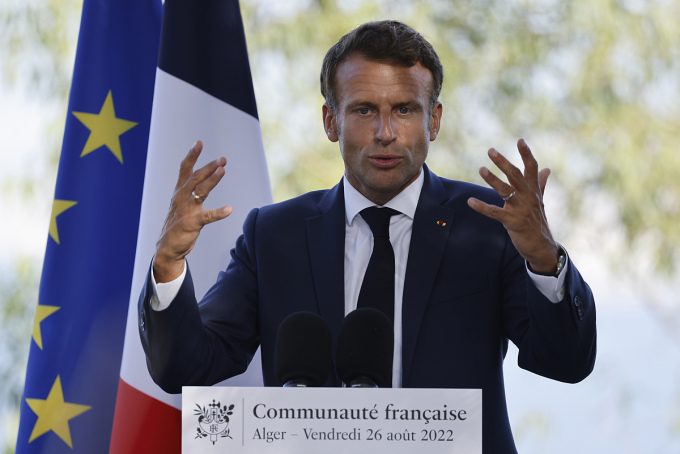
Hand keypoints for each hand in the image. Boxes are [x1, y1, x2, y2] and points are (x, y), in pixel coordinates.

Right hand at [153, 140, 231, 281]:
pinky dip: (219, 213)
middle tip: (222, 159)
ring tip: (222, 170)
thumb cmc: (177, 223)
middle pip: (195, 178)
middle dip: (208, 167)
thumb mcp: (182, 203)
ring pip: (200, 192)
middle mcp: (182, 198)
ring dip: (212, 180)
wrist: (167, 247)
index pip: (185, 169)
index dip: (192, 156)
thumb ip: (191, 189)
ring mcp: (186, 210)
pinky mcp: (192, 223)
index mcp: (179, 192)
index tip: (198, 142)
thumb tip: (203, 175)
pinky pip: (207, 217)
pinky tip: (229, 209)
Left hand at [467, 139, 558, 273]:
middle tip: (490, 151)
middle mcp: (528, 197)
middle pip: (515, 175)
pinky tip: (470, 201)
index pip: (532, 168)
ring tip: (481, 169)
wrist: (542, 246)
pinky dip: (481, 207)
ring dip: (492, 179)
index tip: (520, 140)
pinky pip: (494, 212)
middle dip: (503, 162)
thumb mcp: (540, 201)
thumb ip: (540, 184)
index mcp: (534, 191)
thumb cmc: (537, 222)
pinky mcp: (512, 222)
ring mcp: (520, 209)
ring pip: (505, 190)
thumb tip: (547, 169)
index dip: (526, 154)